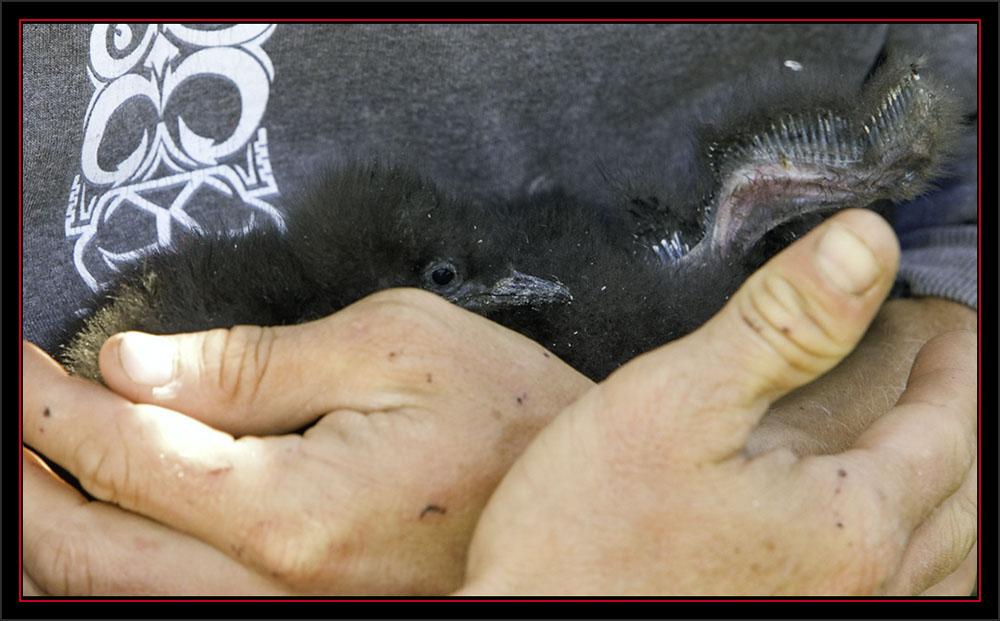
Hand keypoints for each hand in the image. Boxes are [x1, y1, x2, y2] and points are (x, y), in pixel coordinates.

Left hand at [22, 290, 592, 594]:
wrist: (578, 495)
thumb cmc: (507, 409)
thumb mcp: (392, 344)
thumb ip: (253, 361)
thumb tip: (137, 368)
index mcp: (301, 508)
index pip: (130, 453)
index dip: (50, 404)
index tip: (18, 363)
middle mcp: (287, 586)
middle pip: (97, 553)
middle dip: (28, 484)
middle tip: (11, 414)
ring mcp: (299, 614)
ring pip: (125, 599)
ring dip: (57, 542)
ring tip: (32, 481)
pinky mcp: (313, 614)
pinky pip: (184, 608)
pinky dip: (122, 574)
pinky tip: (107, 536)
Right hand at [457, 209, 977, 594]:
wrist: (530, 616)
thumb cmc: (582, 534)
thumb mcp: (675, 401)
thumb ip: (781, 324)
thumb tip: (864, 243)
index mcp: (846, 523)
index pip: (946, 428)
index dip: (953, 364)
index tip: (944, 322)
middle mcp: (859, 588)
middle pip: (959, 497)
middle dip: (958, 418)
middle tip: (945, 366)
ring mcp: (828, 616)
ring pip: (942, 559)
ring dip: (950, 490)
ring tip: (930, 441)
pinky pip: (896, 592)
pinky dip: (917, 549)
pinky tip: (877, 531)